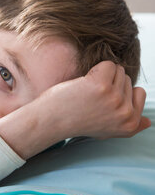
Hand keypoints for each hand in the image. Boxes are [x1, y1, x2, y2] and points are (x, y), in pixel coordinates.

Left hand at [0, 61, 150, 159]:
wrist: (50, 121)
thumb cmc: (75, 121)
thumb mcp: (107, 130)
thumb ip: (129, 125)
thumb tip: (148, 121)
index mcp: (130, 125)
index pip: (140, 94)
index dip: (119, 92)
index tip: (100, 103)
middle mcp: (126, 115)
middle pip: (128, 80)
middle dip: (108, 84)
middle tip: (89, 100)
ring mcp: (115, 100)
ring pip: (118, 70)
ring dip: (100, 76)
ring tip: (85, 93)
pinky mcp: (101, 86)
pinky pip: (108, 64)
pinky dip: (94, 70)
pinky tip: (82, 85)